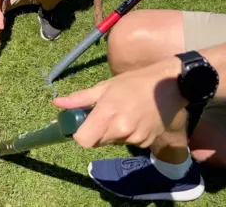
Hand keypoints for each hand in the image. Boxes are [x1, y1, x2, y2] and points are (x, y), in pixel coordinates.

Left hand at [53, 58, 187, 148]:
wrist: (170, 85)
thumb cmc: (133, 82)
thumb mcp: (104, 86)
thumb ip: (80, 99)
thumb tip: (57, 103)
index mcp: (107, 114)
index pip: (83, 141)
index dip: (80, 134)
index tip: (84, 123)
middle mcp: (120, 130)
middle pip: (96, 142)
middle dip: (95, 131)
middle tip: (104, 114)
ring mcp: (135, 138)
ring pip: (111, 143)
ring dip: (111, 133)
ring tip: (123, 114)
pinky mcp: (146, 143)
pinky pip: (127, 143)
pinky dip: (127, 135)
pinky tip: (135, 119)